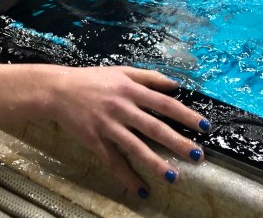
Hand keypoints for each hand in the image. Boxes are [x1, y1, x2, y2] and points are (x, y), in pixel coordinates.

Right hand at [47, 66, 208, 196]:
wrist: (58, 89)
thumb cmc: (93, 79)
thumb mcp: (122, 71)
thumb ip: (149, 77)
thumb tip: (176, 85)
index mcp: (131, 89)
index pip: (164, 103)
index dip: (186, 114)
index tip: (205, 126)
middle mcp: (122, 107)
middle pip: (154, 127)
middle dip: (177, 142)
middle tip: (198, 156)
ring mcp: (108, 126)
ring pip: (135, 147)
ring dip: (155, 163)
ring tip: (174, 177)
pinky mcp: (94, 140)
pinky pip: (113, 162)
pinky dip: (127, 177)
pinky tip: (141, 190)